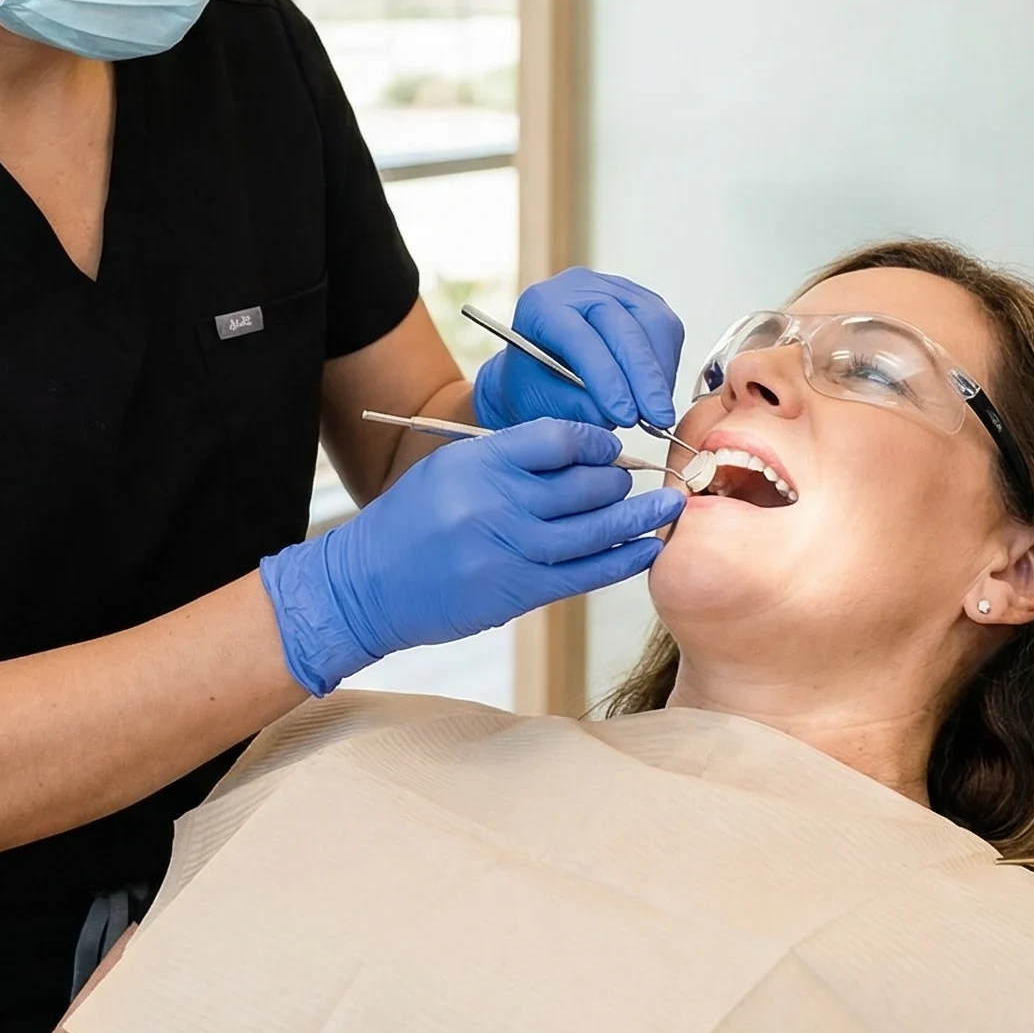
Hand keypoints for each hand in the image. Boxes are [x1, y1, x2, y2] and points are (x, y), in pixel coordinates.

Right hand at [260, 420, 679, 695]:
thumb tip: (579, 457)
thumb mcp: (450, 469)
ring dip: (639, 519)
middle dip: (619, 481)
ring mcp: (508, 551)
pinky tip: (647, 549)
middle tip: (638, 480)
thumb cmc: (410, 521)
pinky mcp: (516, 593)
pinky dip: (622, 561)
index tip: (610, 448)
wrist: (365, 585)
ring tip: (669, 508)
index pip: (557, 439)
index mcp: (479, 463)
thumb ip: (510, 461)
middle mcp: (496, 504)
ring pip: (593, 530)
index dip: (595, 442)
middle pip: (584, 485)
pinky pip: (585, 574)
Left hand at [473, 268, 684, 433]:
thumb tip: (609, 416)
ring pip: (653, 323)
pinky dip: (666, 363)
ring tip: (657, 411)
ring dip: (660, 373)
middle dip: (644, 379)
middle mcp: (578, 288)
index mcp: (541, 306)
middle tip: (657, 420)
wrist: (542, 368)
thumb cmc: (534, 384)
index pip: (581, 338)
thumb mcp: (539, 401)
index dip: (607, 378)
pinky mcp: (641, 298)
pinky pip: (666, 327)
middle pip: (623, 327)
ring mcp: (613, 288)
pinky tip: (658, 392)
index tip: (625, 416)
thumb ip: (572, 407)